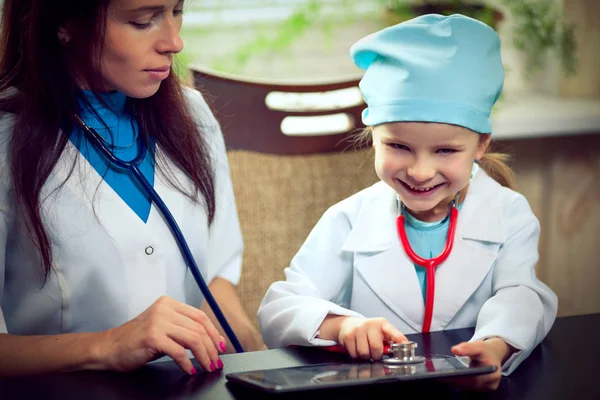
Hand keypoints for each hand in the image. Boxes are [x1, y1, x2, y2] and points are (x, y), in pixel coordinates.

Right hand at [99, 296, 225, 374]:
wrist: (108, 348)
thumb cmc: (136, 340)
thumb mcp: (163, 328)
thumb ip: (183, 329)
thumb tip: (211, 340)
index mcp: (169, 303)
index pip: (200, 316)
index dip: (214, 332)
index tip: (221, 346)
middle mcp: (164, 309)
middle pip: (199, 328)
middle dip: (212, 347)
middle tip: (216, 361)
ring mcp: (158, 322)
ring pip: (193, 339)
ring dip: (204, 356)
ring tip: (207, 366)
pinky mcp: (153, 337)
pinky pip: (179, 352)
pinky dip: (187, 363)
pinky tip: (190, 370)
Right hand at [337, 317, 406, 359]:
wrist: (347, 324)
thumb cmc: (367, 331)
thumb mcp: (380, 333)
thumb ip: (389, 342)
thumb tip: (398, 354)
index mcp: (382, 324)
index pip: (394, 333)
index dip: (400, 340)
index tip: (406, 346)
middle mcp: (370, 324)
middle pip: (376, 348)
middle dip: (376, 355)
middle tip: (374, 352)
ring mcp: (358, 329)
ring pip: (364, 354)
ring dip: (365, 356)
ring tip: (365, 349)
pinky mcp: (348, 336)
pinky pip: (355, 354)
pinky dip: (356, 356)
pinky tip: (356, 348)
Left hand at [448, 338, 514, 390]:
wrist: (493, 354)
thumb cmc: (485, 350)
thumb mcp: (478, 345)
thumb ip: (467, 347)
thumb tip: (454, 350)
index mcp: (492, 373)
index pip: (474, 379)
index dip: (461, 378)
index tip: (449, 375)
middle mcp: (491, 383)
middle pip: (471, 385)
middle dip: (457, 381)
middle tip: (442, 376)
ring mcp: (487, 387)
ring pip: (469, 387)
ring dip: (457, 383)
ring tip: (444, 377)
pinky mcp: (482, 388)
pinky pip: (469, 387)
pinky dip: (460, 383)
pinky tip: (451, 379)